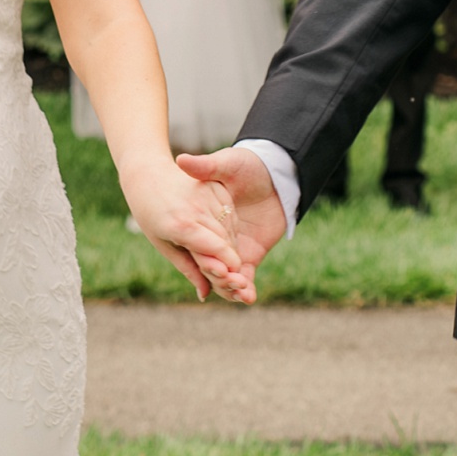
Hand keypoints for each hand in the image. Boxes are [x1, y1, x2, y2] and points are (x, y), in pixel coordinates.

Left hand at [119, 158, 247, 301]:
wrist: (146, 174)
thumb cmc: (149, 214)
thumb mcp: (163, 244)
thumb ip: (188, 268)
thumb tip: (206, 294)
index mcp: (181, 226)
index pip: (217, 250)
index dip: (228, 267)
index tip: (233, 280)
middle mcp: (196, 209)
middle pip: (226, 241)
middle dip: (231, 260)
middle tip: (232, 276)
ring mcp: (206, 194)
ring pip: (230, 227)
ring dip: (231, 244)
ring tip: (224, 255)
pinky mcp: (214, 186)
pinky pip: (230, 212)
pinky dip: (229, 227)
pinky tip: (222, 234)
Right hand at [173, 145, 285, 300]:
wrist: (274, 172)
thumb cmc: (247, 165)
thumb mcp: (227, 163)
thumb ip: (206, 165)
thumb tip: (182, 159)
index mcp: (203, 219)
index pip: (199, 245)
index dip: (203, 257)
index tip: (210, 266)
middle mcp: (215, 237)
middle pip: (211, 264)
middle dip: (218, 277)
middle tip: (227, 280)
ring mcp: (233, 248)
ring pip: (227, 276)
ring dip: (232, 288)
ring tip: (241, 292)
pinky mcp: (251, 254)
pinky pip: (245, 276)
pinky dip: (246, 288)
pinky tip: (249, 297)